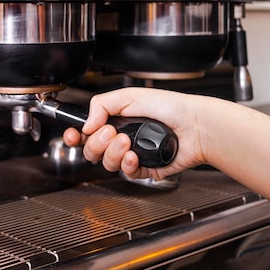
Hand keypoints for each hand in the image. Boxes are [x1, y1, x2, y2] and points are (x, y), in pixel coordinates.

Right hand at [63, 88, 207, 180]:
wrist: (195, 126)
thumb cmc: (171, 107)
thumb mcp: (130, 95)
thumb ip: (101, 105)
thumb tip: (85, 125)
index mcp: (116, 119)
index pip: (86, 131)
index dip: (75, 135)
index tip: (73, 135)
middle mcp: (122, 138)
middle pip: (91, 150)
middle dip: (97, 143)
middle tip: (112, 133)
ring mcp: (132, 154)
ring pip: (107, 163)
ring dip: (113, 153)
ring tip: (128, 142)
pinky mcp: (144, 169)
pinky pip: (126, 174)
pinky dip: (128, 165)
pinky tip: (135, 156)